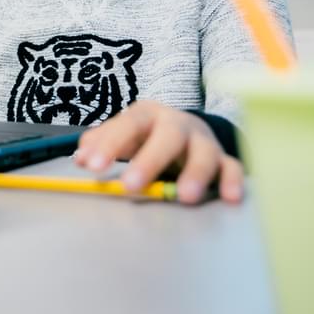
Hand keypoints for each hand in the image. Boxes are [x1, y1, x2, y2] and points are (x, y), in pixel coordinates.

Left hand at [72, 101, 243, 204]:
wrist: (185, 127)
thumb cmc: (146, 134)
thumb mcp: (123, 133)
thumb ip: (101, 142)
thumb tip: (81, 157)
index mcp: (148, 115)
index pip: (128, 124)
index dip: (110, 144)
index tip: (92, 166)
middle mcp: (177, 124)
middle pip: (167, 136)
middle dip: (149, 161)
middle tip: (131, 186)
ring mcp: (202, 141)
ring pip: (204, 152)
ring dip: (195, 173)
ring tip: (185, 197)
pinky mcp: (223, 158)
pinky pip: (232, 167)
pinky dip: (232, 181)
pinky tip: (230, 198)